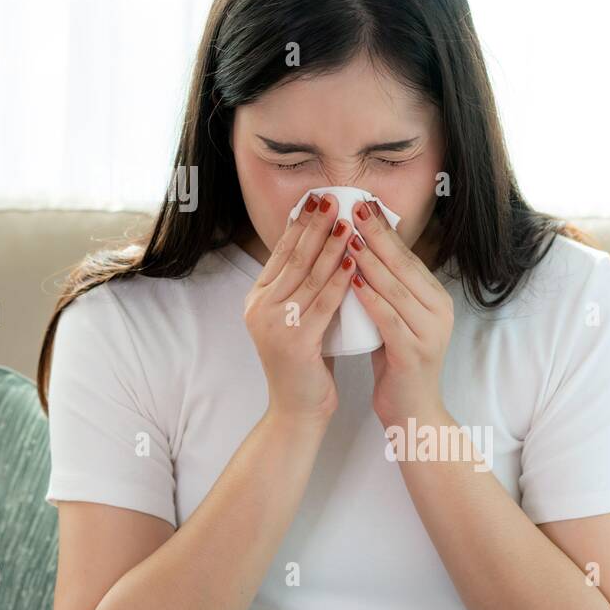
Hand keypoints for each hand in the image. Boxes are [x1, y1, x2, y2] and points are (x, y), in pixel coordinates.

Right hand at [243, 192, 355, 424]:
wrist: (296, 409)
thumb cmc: (303, 363)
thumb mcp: (296, 318)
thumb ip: (301, 288)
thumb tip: (323, 248)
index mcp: (257, 298)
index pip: (280, 252)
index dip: (300, 224)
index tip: (317, 200)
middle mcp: (260, 307)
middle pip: (293, 257)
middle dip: (315, 226)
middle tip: (332, 199)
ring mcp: (274, 323)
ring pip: (308, 276)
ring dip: (331, 246)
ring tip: (348, 222)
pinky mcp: (294, 340)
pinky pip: (322, 303)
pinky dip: (339, 280)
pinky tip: (352, 262)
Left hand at [342, 198, 453, 426]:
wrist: (412, 412)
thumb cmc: (397, 363)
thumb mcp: (395, 319)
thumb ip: (386, 290)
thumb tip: (359, 250)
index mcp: (434, 298)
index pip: (407, 256)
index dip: (384, 229)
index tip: (361, 203)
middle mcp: (438, 310)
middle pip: (403, 265)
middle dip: (377, 234)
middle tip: (353, 207)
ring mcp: (429, 332)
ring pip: (395, 288)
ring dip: (369, 261)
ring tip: (346, 237)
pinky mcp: (414, 352)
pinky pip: (389, 318)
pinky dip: (370, 297)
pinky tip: (351, 281)